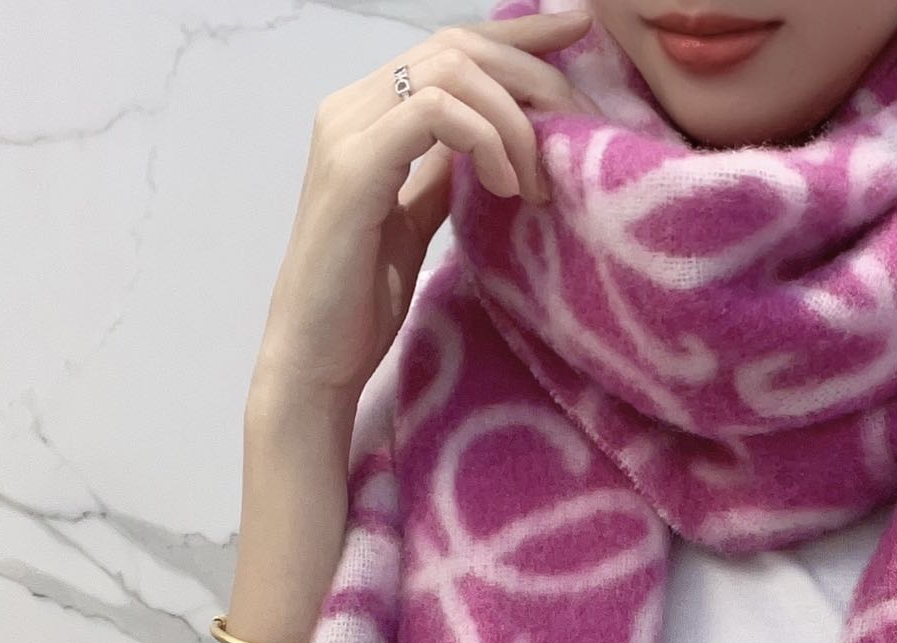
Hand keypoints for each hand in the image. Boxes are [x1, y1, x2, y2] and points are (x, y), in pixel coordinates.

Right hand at [251, 9, 595, 415]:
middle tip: (580, 124)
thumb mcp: (414, 221)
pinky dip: (485, 141)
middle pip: (457, 47)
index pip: (451, 48)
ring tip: (538, 180)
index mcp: (369, 113)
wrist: (316, 356)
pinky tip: (506, 187)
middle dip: (532, 74)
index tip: (579, 30)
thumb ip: (441, 174)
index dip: (519, 33)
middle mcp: (353, 106)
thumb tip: (488, 144)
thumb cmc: (362, 300)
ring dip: (514, 118)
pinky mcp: (354, 166)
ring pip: (451, 71)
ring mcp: (349, 131)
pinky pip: (435, 114)